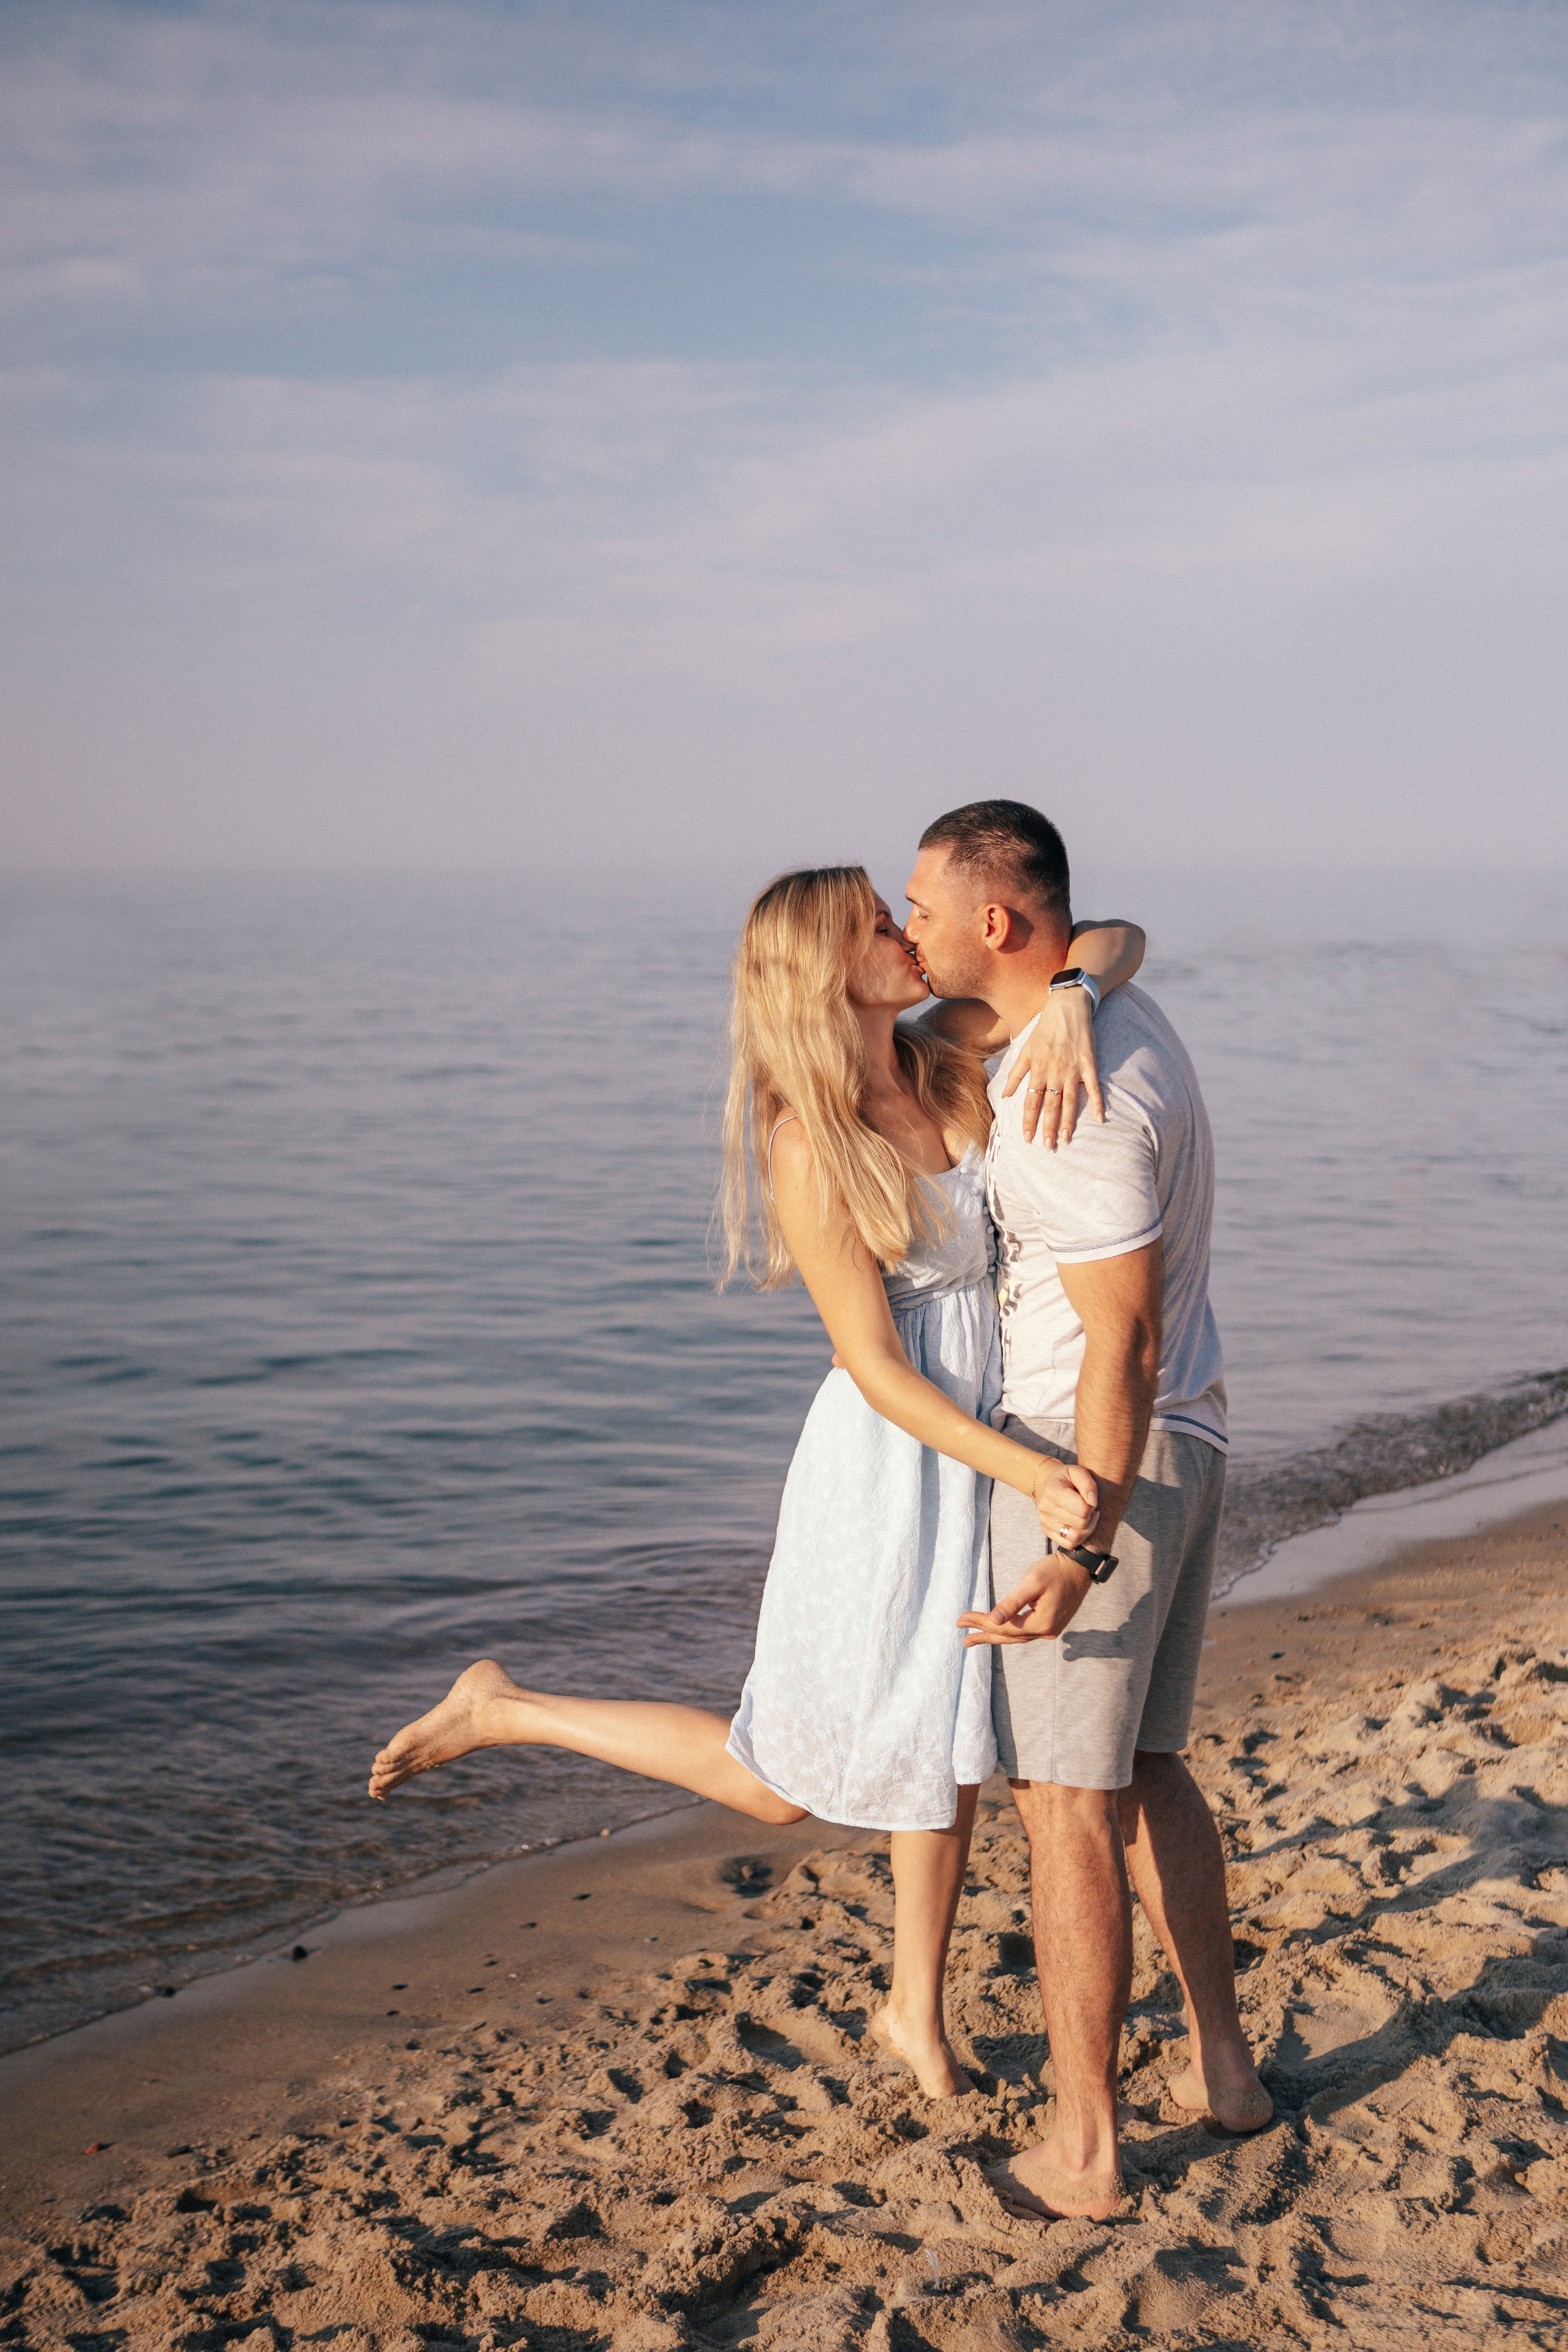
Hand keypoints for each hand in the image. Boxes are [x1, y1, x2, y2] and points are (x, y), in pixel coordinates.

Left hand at [958, 1553, 1093, 1644]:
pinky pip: (1025, 1633)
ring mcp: (1050, 1630)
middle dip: (984, 1636)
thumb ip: (1012, 1602)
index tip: (961, 1620)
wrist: (1080, 1567)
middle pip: (1009, 1636)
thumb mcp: (1032, 1582)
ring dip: (995, 1636)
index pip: (1004, 1627)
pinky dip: (1010, 1632)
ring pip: (1017, 1637)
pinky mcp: (1052, 1624)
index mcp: (1041, 1624)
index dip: (981, 1623)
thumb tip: (993, 1620)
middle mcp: (1047, 1632)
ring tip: (975, 1638)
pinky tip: (1000, 1631)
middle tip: (963, 1639)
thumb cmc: (1056, 1570)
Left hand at [1000, 985, 1103, 1147]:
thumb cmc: (1045, 1028)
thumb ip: (1015, 1074)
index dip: (1029, 1121)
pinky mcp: (1089, 1063)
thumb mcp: (1025, 1049)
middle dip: (1047, 1128)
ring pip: (1069, 1101)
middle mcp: (1054, 1072)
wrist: (1067, 1006)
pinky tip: (1100, 1119)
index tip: (1027, 1139)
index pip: (1031, 1102)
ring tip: (1066, 1140)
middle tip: (1047, 1147)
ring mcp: (1073, 1069)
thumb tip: (1004, 1095)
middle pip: (1050, 1106)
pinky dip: (1097, 1103)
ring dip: (1068, 1122)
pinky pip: (1094, 1087)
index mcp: (1038, 1070)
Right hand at [1032, 1457, 1098, 1549]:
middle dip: (1089, 1516)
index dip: (1091, 1505)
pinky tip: (1080, 1526)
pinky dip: (1079, 1537)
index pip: (1082, 1509)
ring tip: (1086, 1517)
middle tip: (1087, 1507)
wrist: (1048, 1483)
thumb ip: (1088, 1484)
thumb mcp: (1078, 1472)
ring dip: (1086, 1529)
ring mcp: (1045, 1522)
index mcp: (1053, 1491)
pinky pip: (1069, 1544)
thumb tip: (1093, 1502)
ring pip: (1075, 1537)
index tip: (1089, 1499)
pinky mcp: (1047, 1532)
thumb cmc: (1067, 1478)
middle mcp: (1046, 1508)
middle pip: (1081, 1524)